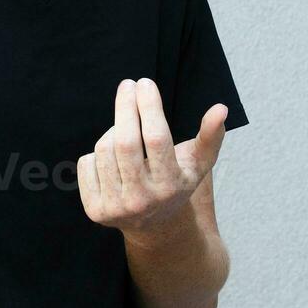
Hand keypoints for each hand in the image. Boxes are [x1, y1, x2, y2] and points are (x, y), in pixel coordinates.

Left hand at [76, 77, 227, 236]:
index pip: (156, 138)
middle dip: (125, 107)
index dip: (148, 106)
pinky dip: (97, 154)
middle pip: (125, 142)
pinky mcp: (94, 210)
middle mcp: (142, 200)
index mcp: (170, 186)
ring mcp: (115, 208)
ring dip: (113, 131)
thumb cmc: (176, 182)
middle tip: (128, 84)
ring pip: (103, 149)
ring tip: (126, 131)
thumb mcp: (198, 163)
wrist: (153, 225)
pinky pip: (86, 163)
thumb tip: (220, 108)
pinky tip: (111, 159)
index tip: (145, 83)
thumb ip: (210, 136)